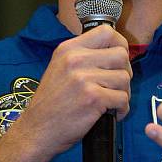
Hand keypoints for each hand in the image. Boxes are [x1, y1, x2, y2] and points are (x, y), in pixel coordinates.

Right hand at [0, 25, 131, 161]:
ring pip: (124, 78)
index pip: (106, 32)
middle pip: (121, 55)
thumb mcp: (60, 68)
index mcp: (69, 49)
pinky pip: (122, 98)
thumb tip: (116, 53)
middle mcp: (76, 60)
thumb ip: (83, 57)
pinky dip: (122, 109)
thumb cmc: (50, 103)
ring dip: (124, 93)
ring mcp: (84, 79)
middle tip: (116, 86)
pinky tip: (112, 114)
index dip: (120, 44)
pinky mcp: (93, 98)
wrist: (37, 129)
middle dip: (125, 72)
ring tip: (112, 102)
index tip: (119, 60)